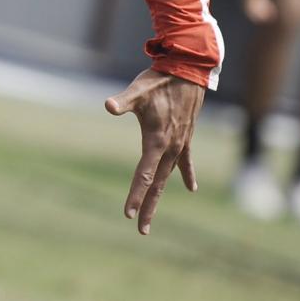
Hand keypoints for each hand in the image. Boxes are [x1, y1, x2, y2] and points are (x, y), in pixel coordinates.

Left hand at [105, 68, 205, 234]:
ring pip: (168, 176)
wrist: (187, 71)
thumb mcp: (137, 90)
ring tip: (154, 214)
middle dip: (148, 206)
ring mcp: (179, 143)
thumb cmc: (158, 80)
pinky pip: (185, 161)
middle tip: (141, 230)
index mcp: (157, 141)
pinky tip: (192, 188)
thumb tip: (108, 105)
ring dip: (160, 194)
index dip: (135, 195)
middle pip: (157, 183)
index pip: (143, 175)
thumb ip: (122, 101)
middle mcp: (170, 147)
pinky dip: (187, 174)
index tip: (127, 214)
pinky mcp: (185, 137)